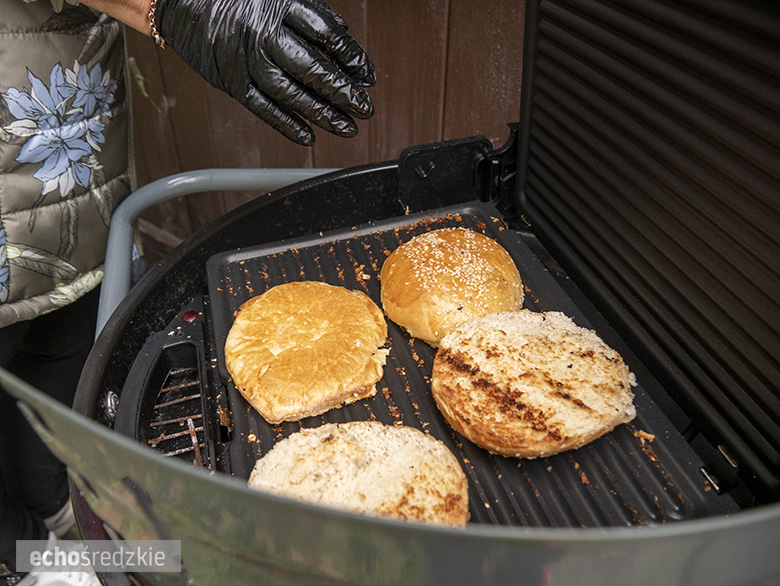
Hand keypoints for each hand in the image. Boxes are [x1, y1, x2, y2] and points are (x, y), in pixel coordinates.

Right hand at [155, 0, 375, 144]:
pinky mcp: (231, 82)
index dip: (351, 57)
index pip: (326, 35)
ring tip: (346, 127)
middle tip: (364, 108)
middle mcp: (263, 34)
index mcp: (279, 6)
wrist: (180, 0)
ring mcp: (246, 61)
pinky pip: (263, 108)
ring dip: (323, 114)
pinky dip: (287, 125)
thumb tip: (343, 39)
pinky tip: (309, 136)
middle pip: (311, 69)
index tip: (368, 75)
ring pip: (291, 94)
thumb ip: (310, 15)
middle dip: (343, 93)